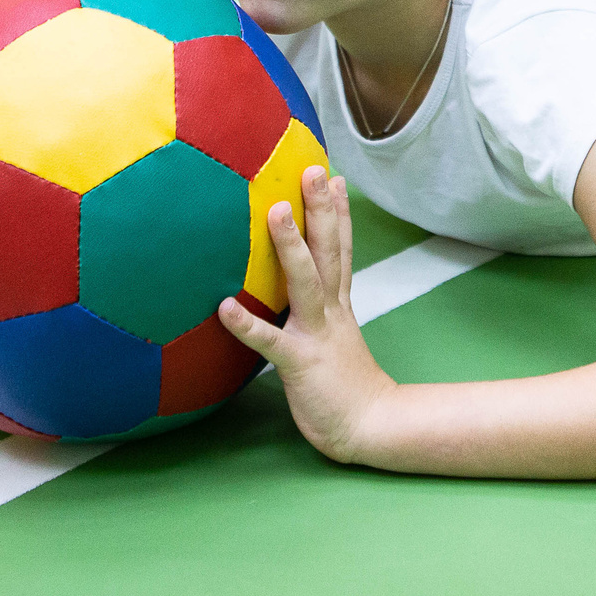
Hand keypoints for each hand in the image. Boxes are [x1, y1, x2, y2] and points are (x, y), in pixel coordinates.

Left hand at [219, 165, 394, 463]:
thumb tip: (298, 299)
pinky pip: (270, 342)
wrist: (371, 426)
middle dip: (321, 209)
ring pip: (306, 281)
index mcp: (338, 306)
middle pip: (329, 251)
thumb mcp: (336, 341)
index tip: (333, 177)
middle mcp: (331, 311)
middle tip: (312, 169)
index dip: (338, 213)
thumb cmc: (347, 387)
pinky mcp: (300, 362)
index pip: (341, 250)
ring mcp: (317, 334)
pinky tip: (224, 308)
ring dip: (291, 246)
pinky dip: (248, 325)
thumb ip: (319, 317)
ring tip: (276, 211)